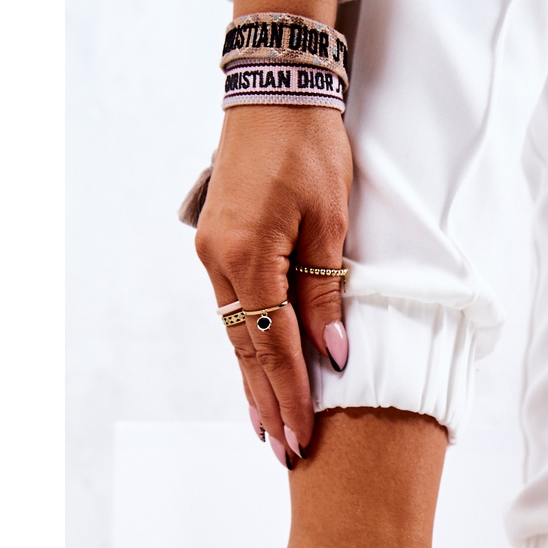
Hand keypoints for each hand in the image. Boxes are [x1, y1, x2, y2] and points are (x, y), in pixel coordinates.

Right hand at [193, 0, 350, 463]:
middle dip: (270, 404)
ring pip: (237, 336)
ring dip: (255, 384)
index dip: (291, 396)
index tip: (302, 439)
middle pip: (248, 351)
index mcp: (248, 257)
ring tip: (269, 430)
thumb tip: (334, 355)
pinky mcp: (219, 250)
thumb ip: (326, 292)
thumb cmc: (309, 149)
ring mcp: (214, 258)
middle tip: (285, 454)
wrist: (273, 92)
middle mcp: (220, 264)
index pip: (273, 346)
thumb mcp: (329, 221)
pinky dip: (249, 349)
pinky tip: (257, 377)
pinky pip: (236, 314)